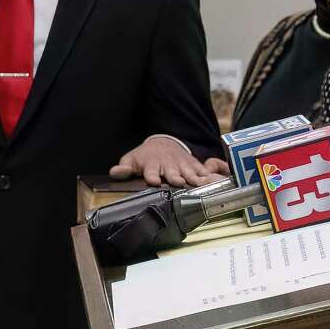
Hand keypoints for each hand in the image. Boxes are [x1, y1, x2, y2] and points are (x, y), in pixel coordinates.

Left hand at [109, 136, 230, 187]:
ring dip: (193, 177)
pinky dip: (208, 176)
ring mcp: (182, 165)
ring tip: (198, 184)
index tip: (153, 181)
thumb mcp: (132, 161)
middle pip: (172, 172)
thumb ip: (123, 169)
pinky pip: (202, 171)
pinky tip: (215, 181)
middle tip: (178, 182)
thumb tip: (114, 173)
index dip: (152, 176)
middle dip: (175, 177)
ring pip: (188, 172)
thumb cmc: (146, 157)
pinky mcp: (193, 165)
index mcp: (152, 166)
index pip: (151, 172)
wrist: (164, 144)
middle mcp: (168, 165)